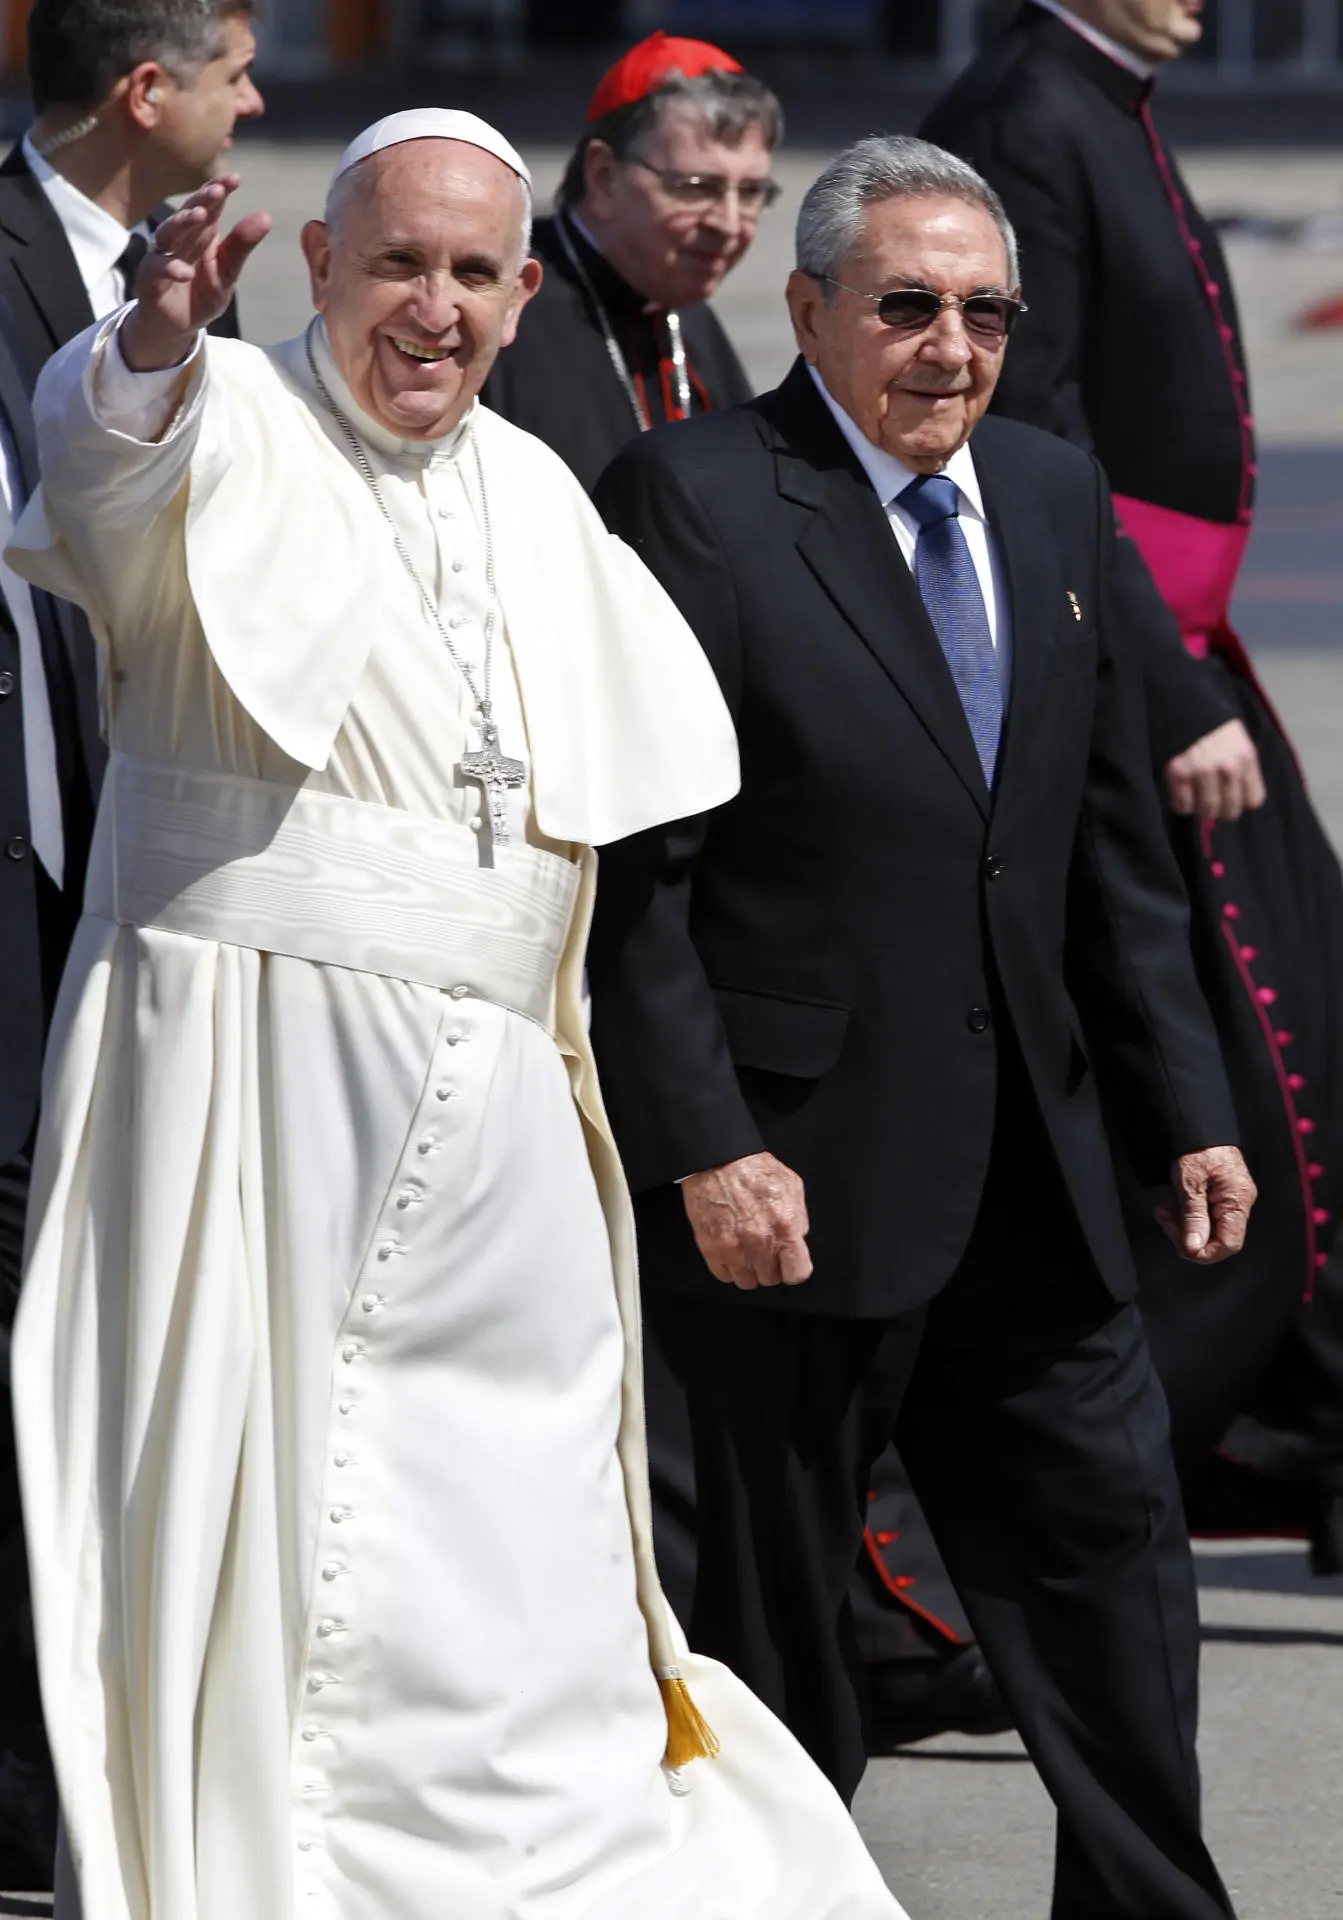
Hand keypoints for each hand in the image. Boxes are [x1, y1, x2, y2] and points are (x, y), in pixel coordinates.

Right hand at [120, 175, 270, 372]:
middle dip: (202, 200)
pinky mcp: (149, 278)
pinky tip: (185, 272)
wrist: (177, 326)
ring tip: (200, 217)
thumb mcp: (228, 272)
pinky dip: (170, 268)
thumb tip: (266, 216)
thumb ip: (242, 246)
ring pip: (168, 233)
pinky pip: (156, 268)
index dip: (220, 190)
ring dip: (182, 223)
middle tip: (218, 190)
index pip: (210, 205)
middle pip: (188, 213)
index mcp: (202, 234)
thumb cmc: (201, 293)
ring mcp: (162, 255)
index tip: (236, 178)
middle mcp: (181, 239)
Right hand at [681, 1152, 812, 1290]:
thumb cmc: (754, 1169)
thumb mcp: (792, 1186)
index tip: (787, 1262)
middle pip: (771, 1279)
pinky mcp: (711, 1249)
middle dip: (770, 1266)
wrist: (716, 1160)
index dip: (793, 1269)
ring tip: (746, 1251)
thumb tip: (798, 1240)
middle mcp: (761, 1243)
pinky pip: (724, 1276)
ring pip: (747, 1282)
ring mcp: (734, 1250)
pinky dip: (728, 1268)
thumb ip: (799, 1217)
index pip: (797, 1273)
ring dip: (748, 1270)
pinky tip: (730, 1251)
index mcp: (785, 1227)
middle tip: (764, 1249)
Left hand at [1155, 1145, 1256, 1263]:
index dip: (1205, 1252)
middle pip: (1216, 1238)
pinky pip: (1202, 1213)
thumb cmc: (1197, 1147)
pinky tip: (1170, 1202)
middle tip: (1165, 1220)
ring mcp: (1228, 1199)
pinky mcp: (1217, 1193)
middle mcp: (1238, 1203)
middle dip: (1187, 1234)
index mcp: (1238, 1201)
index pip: (1229, 1245)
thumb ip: (1193, 1217)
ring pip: (1205, 1227)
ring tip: (1164, 1208)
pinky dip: (1184, 1212)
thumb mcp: (1189, 1183)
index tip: (1181, 1245)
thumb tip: (1194, 1249)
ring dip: (1181, 1223)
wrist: (1196, 1122)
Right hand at [1163, 720, 1265, 821]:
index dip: (1241, 801)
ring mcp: (1203, 772)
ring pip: (1206, 810)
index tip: (1231, 797)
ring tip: (1194, 799)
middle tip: (1210, 801)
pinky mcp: (1179, 774)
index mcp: (1246, 758)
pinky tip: (1180, 795)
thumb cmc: (1210, 722)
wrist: (1180, 703)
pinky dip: (1181, 804)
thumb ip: (1241, 764)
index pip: (1254, 799)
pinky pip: (1183, 805)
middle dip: (1220, 808)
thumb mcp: (1237, 738)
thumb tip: (1237, 795)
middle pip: (1230, 810)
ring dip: (1199, 808)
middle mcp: (1228, 768)